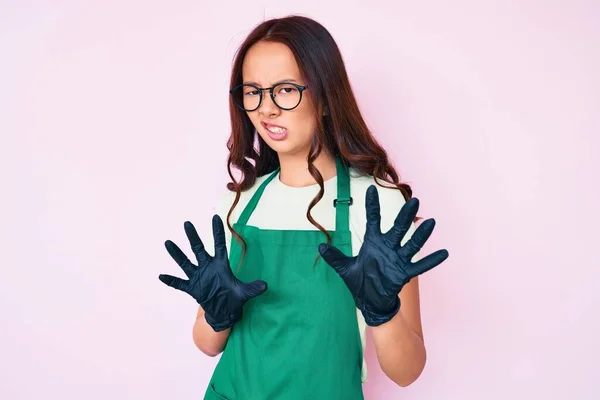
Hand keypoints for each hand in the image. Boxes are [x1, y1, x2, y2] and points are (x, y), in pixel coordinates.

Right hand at [159, 215, 267, 331]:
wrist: (224, 312)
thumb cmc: (234, 298)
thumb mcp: (245, 293)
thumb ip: (253, 288)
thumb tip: (265, 286)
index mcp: (221, 265)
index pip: (219, 245)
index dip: (217, 232)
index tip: (215, 217)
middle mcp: (208, 267)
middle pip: (199, 249)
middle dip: (193, 237)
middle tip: (187, 223)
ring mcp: (198, 277)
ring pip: (186, 262)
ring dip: (177, 254)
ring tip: (168, 242)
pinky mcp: (192, 288)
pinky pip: (179, 283)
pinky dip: (171, 280)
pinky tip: (161, 276)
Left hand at [318, 185, 448, 325]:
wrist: (370, 301)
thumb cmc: (360, 282)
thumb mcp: (344, 269)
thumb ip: (334, 257)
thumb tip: (320, 246)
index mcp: (373, 242)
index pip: (373, 219)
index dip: (372, 204)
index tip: (371, 188)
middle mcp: (388, 247)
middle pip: (398, 227)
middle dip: (405, 214)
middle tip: (414, 199)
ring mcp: (398, 259)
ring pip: (412, 244)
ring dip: (422, 234)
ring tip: (432, 222)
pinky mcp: (404, 273)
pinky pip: (420, 266)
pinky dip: (432, 260)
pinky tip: (444, 253)